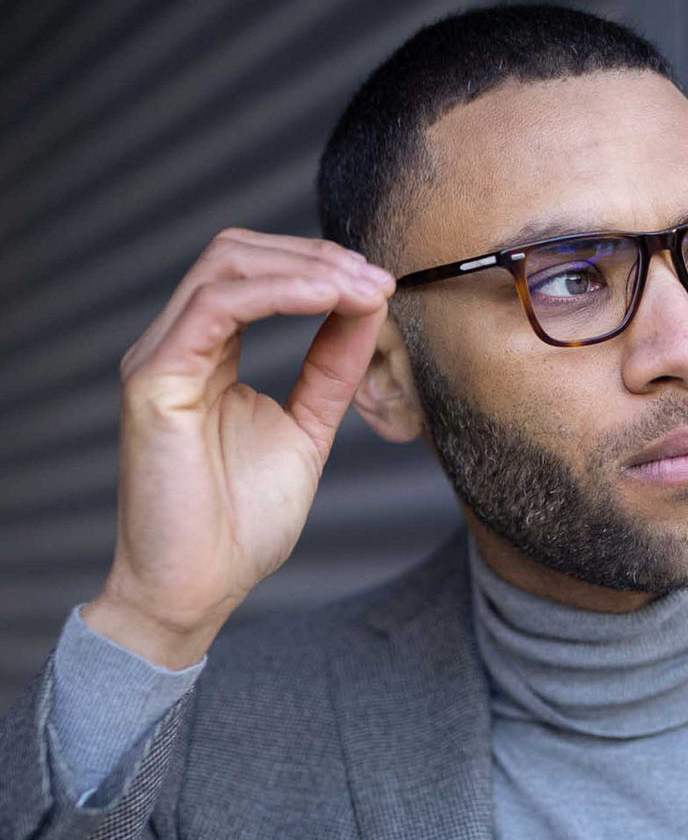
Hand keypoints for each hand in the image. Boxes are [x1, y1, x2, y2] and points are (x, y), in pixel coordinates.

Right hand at [81, 229, 394, 667]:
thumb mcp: (307, 426)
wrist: (199, 586)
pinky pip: (216, 307)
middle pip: (238, 253)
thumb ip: (332, 367)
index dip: (319, 266)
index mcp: (205, 353)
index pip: (255, 274)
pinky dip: (278, 293)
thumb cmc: (241, 521)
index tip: (381, 284)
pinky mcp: (154, 380)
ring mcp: (159, 357)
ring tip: (362, 287)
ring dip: (305, 268)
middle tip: (376, 278)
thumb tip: (367, 308)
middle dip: (315, 256)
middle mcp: (176, 345)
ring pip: (225, 266)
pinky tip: (329, 299)